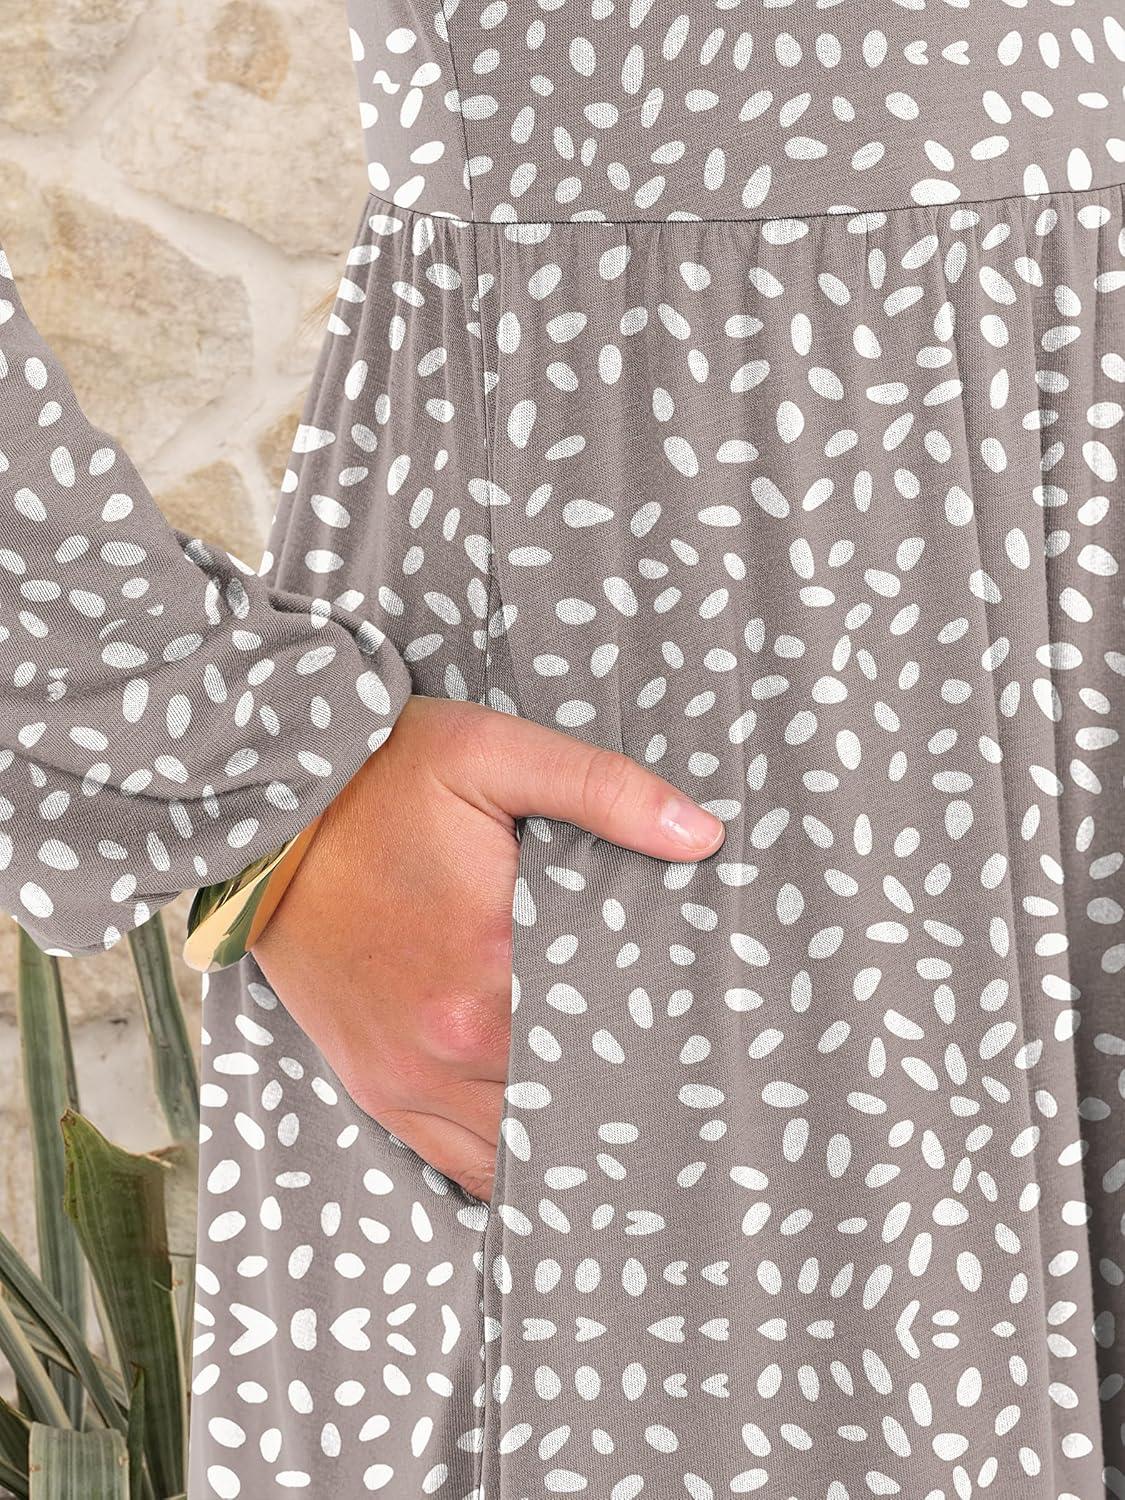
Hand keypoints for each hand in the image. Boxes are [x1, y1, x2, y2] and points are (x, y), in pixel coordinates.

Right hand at [250, 695, 725, 1203]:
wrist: (267, 815)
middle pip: (572, 1105)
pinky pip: (457, 1165)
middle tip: (683, 1085)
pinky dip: (508, 1166)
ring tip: (627, 1123)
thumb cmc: (384, 778)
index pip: (612, 1037)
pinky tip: (549, 1148)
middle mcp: (449, 1046)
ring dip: (570, 1138)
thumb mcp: (495, 752)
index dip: (664, 1040)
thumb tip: (703, 835)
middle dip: (626, 1095)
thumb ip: (605, 791)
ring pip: (519, 1154)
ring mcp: (407, 1079)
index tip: (700, 1033)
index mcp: (490, 966)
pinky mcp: (376, 1088)